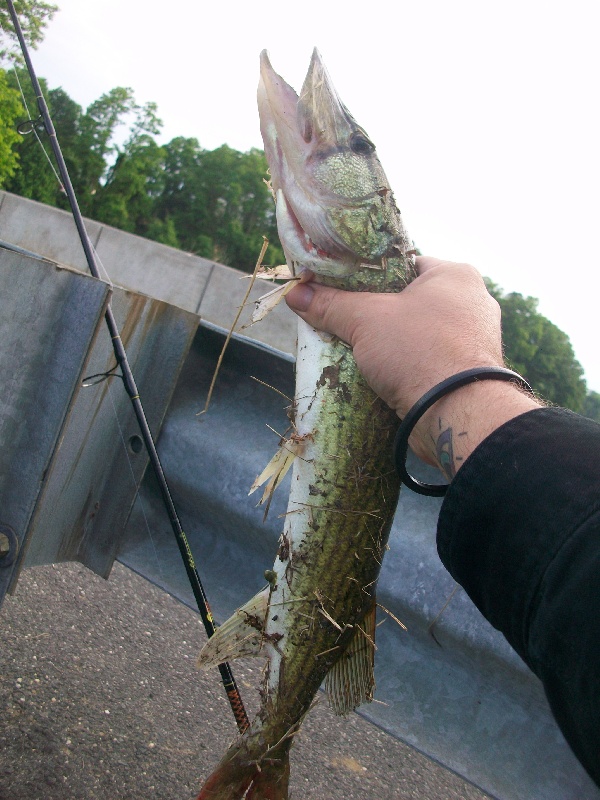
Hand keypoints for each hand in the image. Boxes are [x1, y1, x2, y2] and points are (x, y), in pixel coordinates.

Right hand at [286, 257, 538, 474]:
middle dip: (375, 313)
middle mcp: (471, 302)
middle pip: (408, 300)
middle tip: (342, 320)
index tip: (339, 287)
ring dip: (388, 342)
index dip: (367, 275)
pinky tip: (378, 372)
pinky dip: (404, 364)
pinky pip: (426, 359)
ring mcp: (473, 340)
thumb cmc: (417, 350)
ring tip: (354, 348)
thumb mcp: (365, 320)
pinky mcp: (467, 373)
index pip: (402, 264)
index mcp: (455, 275)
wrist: (456, 413)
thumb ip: (330, 304)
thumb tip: (295, 293)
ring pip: (417, 333)